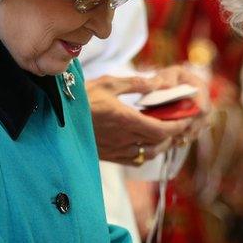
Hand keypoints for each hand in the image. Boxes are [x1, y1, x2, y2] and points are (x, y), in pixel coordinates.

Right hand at [86, 66, 209, 165]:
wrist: (55, 120)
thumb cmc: (80, 99)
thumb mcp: (107, 84)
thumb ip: (134, 84)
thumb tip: (155, 83)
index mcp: (126, 120)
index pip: (161, 129)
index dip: (177, 126)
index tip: (186, 119)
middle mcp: (124, 138)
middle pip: (158, 143)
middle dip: (173, 135)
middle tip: (180, 125)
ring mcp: (116, 149)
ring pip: (148, 154)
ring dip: (161, 146)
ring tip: (166, 135)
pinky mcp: (107, 156)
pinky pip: (134, 160)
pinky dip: (146, 154)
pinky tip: (146, 145)